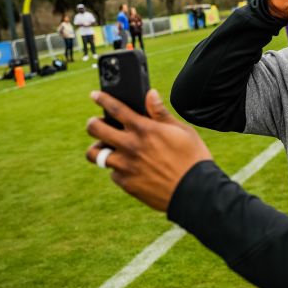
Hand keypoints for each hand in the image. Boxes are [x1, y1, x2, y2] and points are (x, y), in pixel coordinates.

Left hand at [85, 88, 212, 211]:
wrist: (195, 192)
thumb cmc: (193, 159)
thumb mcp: (182, 131)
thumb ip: (161, 113)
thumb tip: (150, 94)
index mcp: (145, 129)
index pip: (115, 109)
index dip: (102, 99)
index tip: (95, 95)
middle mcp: (131, 146)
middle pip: (95, 129)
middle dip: (92, 123)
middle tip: (96, 124)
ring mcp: (126, 166)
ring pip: (95, 154)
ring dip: (98, 149)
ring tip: (105, 148)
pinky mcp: (126, 183)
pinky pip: (112, 173)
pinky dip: (117, 169)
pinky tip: (129, 168)